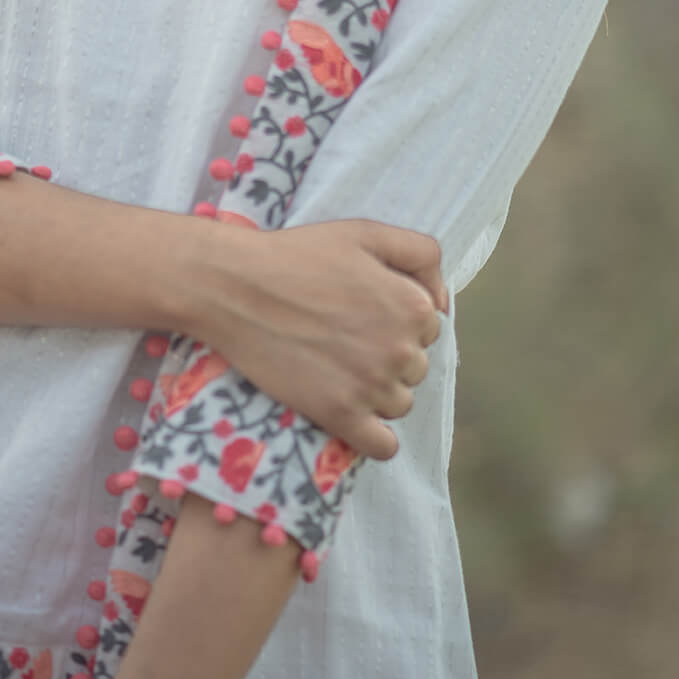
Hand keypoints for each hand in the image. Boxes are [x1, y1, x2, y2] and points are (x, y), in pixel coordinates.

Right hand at [198, 217, 446, 460]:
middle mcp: (401, 351)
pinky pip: (382, 446)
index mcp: (413, 307)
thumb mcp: (366, 233)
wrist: (235, 286)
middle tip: (344, 337)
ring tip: (338, 368)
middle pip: (416, 367)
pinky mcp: (340, 415)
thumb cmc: (298, 255)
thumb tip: (443, 302)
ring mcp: (371, 387)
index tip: (362, 312)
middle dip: (388, 355)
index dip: (397, 319)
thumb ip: (421, 254)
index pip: (429, 328)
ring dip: (378, 392)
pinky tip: (355, 418)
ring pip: (399, 403)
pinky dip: (375, 438)